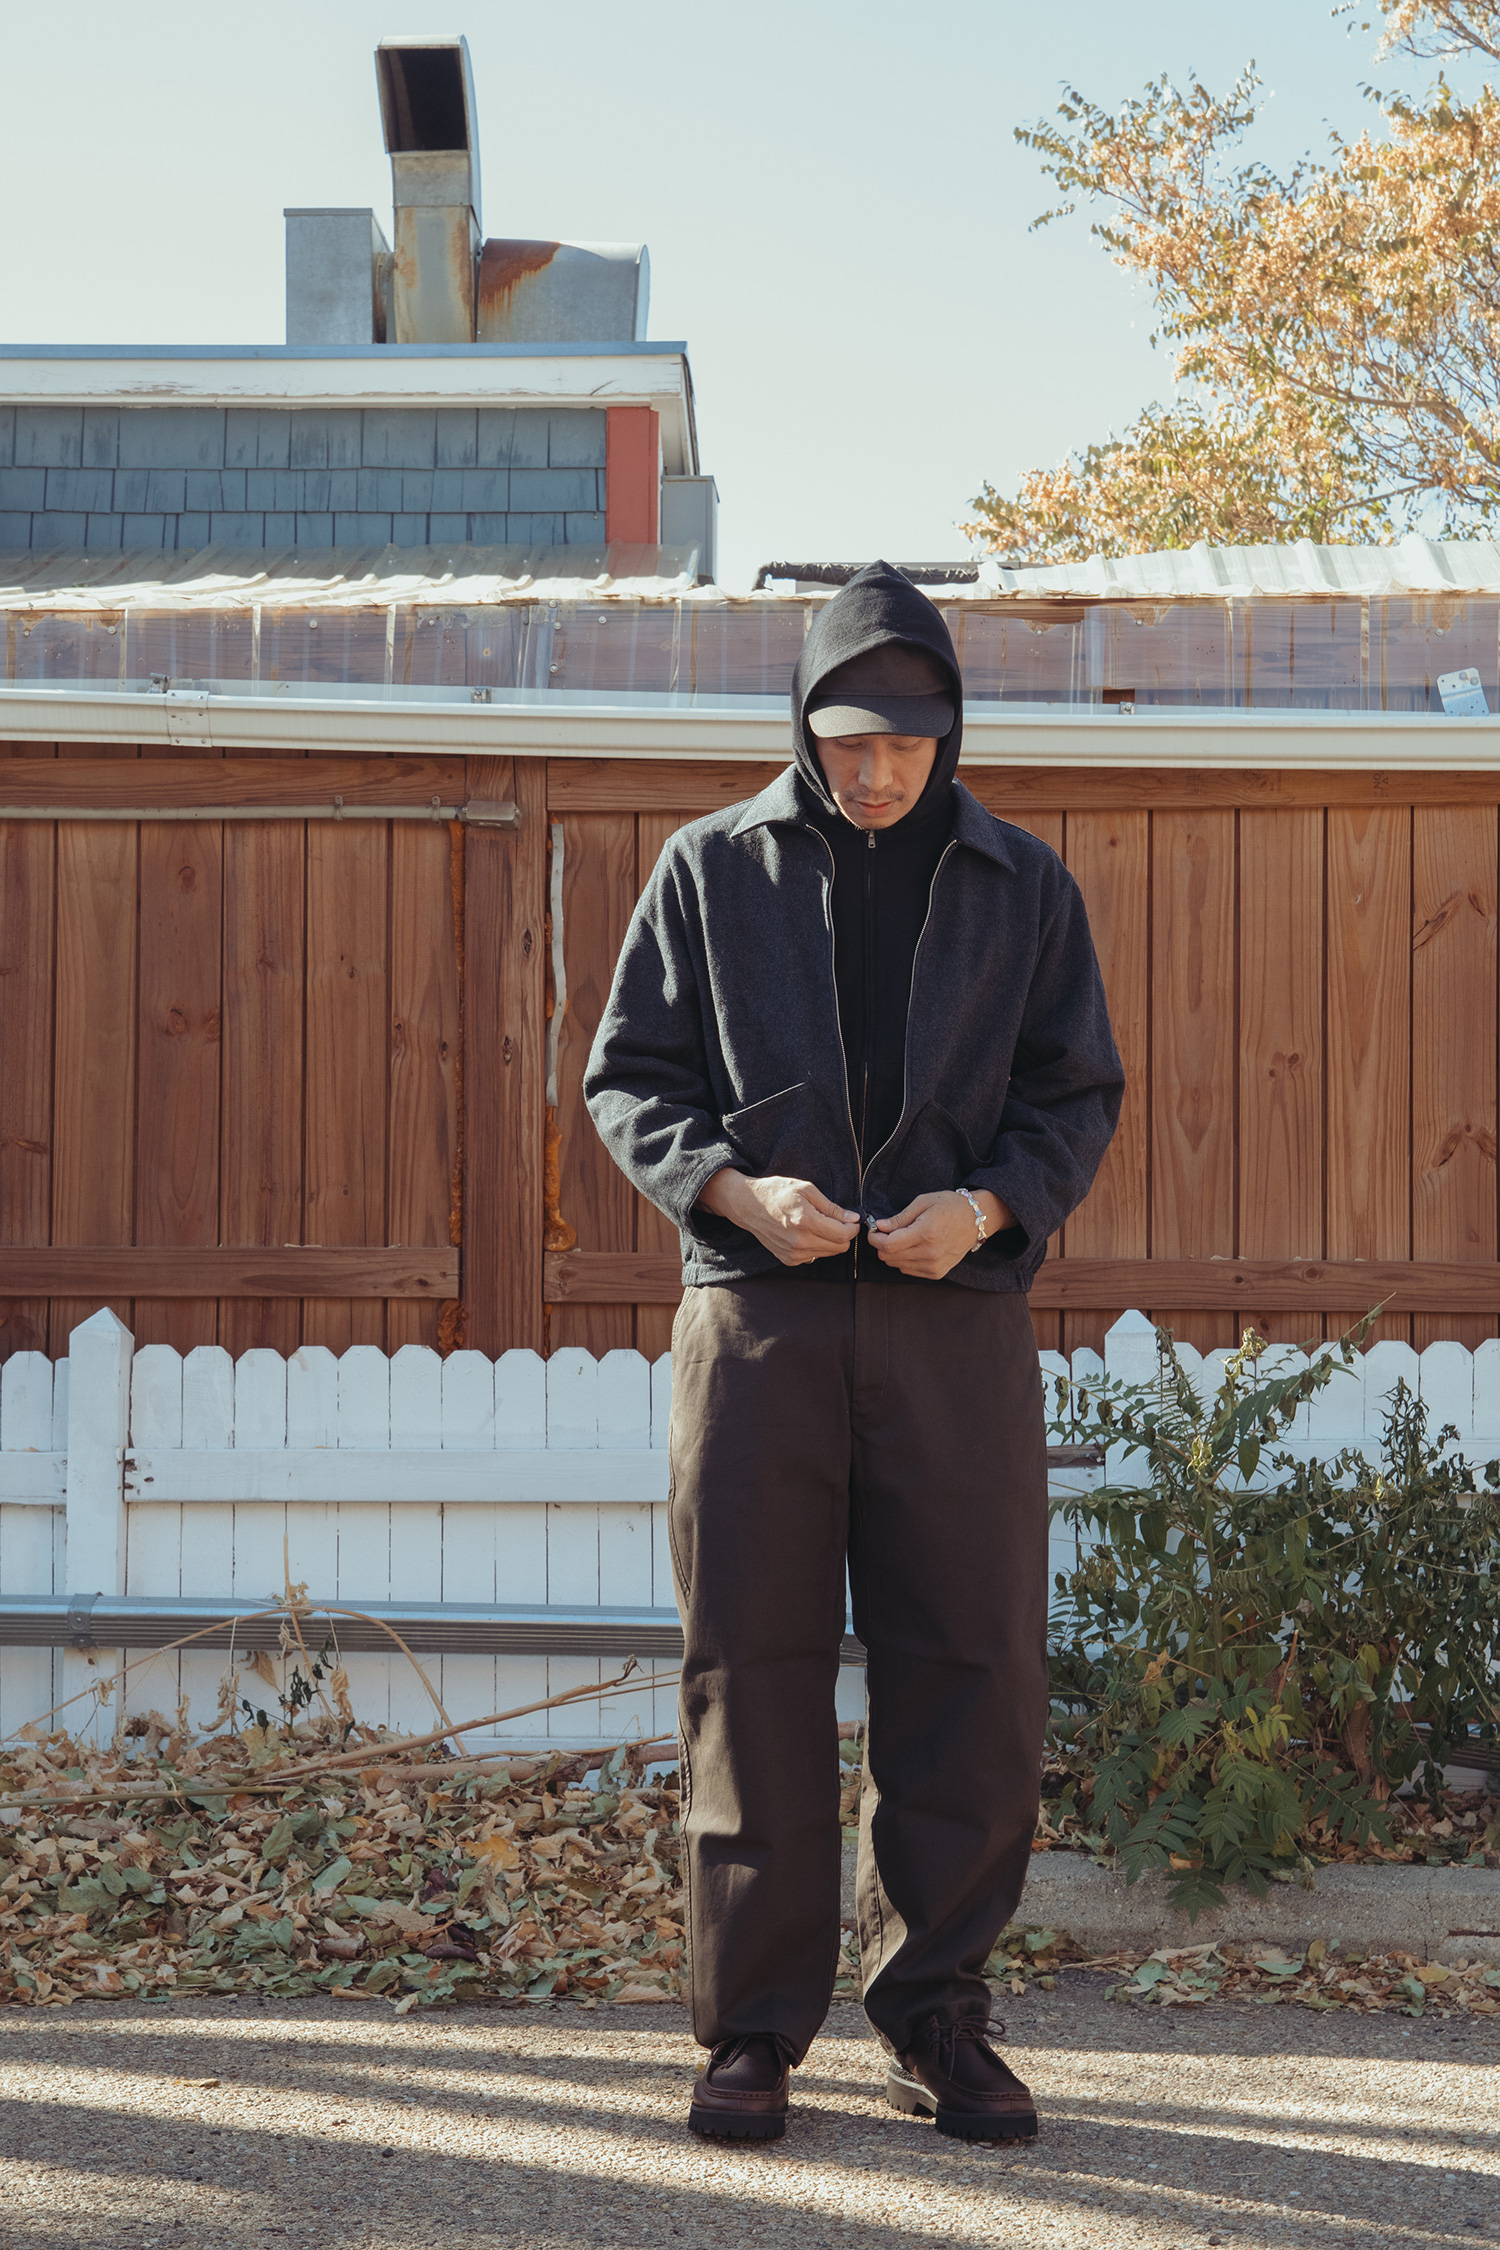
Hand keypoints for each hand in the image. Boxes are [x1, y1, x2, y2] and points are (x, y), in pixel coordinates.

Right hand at [698, 1169, 859, 1265]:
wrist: (748, 1205)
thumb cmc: (776, 1193)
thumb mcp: (807, 1190)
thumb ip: (831, 1207)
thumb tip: (853, 1218)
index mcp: (806, 1221)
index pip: (843, 1234)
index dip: (852, 1227)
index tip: (851, 1219)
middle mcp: (800, 1241)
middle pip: (839, 1247)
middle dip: (843, 1234)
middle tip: (836, 1220)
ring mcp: (793, 1253)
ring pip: (828, 1253)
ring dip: (830, 1241)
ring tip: (818, 1224)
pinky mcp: (788, 1260)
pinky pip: (814, 1257)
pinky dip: (816, 1246)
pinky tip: (806, 1233)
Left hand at [869, 1189, 1011, 1278]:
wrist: (976, 1220)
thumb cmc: (950, 1206)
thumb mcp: (923, 1202)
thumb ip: (899, 1218)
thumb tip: (879, 1226)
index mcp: (926, 1233)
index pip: (889, 1245)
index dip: (875, 1238)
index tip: (874, 1231)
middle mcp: (930, 1253)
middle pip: (890, 1257)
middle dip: (881, 1245)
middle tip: (886, 1232)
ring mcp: (934, 1265)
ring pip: (897, 1265)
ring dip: (893, 1253)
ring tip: (903, 1238)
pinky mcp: (937, 1273)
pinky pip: (908, 1270)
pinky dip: (904, 1260)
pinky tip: (913, 1247)